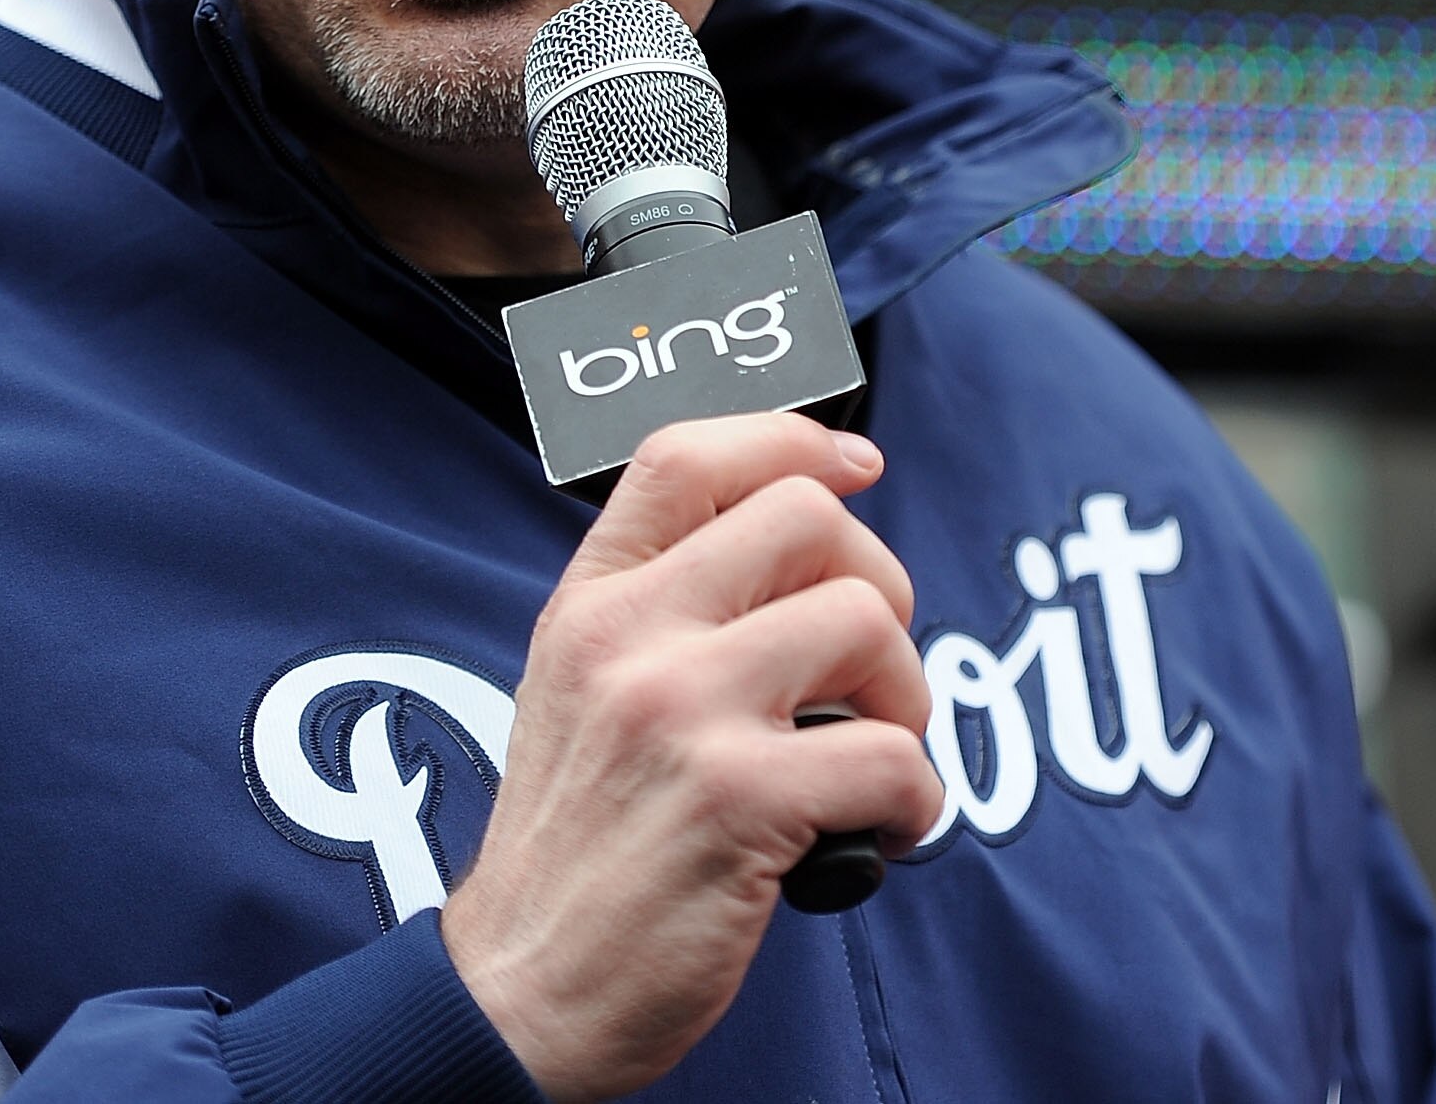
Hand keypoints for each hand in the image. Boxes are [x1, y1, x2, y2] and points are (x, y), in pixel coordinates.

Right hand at [439, 412, 942, 1100]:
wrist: (518, 997)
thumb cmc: (575, 853)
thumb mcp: (580, 693)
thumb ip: (663, 612)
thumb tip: (804, 541)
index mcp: (589, 606)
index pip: (687, 454)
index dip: (792, 439)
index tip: (856, 466)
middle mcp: (628, 638)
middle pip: (808, 519)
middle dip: (879, 583)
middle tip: (870, 674)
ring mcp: (681, 713)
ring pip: (866, 620)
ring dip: (907, 694)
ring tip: (877, 757)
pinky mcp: (739, 802)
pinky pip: (893, 754)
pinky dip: (917, 799)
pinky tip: (882, 832)